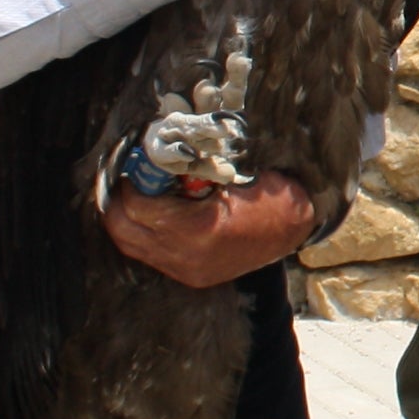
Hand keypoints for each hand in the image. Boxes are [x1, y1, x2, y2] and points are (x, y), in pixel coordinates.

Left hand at [101, 169, 321, 288]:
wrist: (299, 228)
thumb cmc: (272, 194)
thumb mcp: (234, 171)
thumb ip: (191, 164)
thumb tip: (156, 144)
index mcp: (198, 231)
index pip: (137, 206)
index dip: (132, 179)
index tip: (138, 160)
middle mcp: (186, 258)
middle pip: (122, 231)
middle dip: (119, 200)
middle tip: (131, 175)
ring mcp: (187, 270)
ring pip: (131, 245)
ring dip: (128, 217)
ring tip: (141, 191)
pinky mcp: (191, 275)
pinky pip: (150, 253)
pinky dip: (146, 230)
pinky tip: (160, 210)